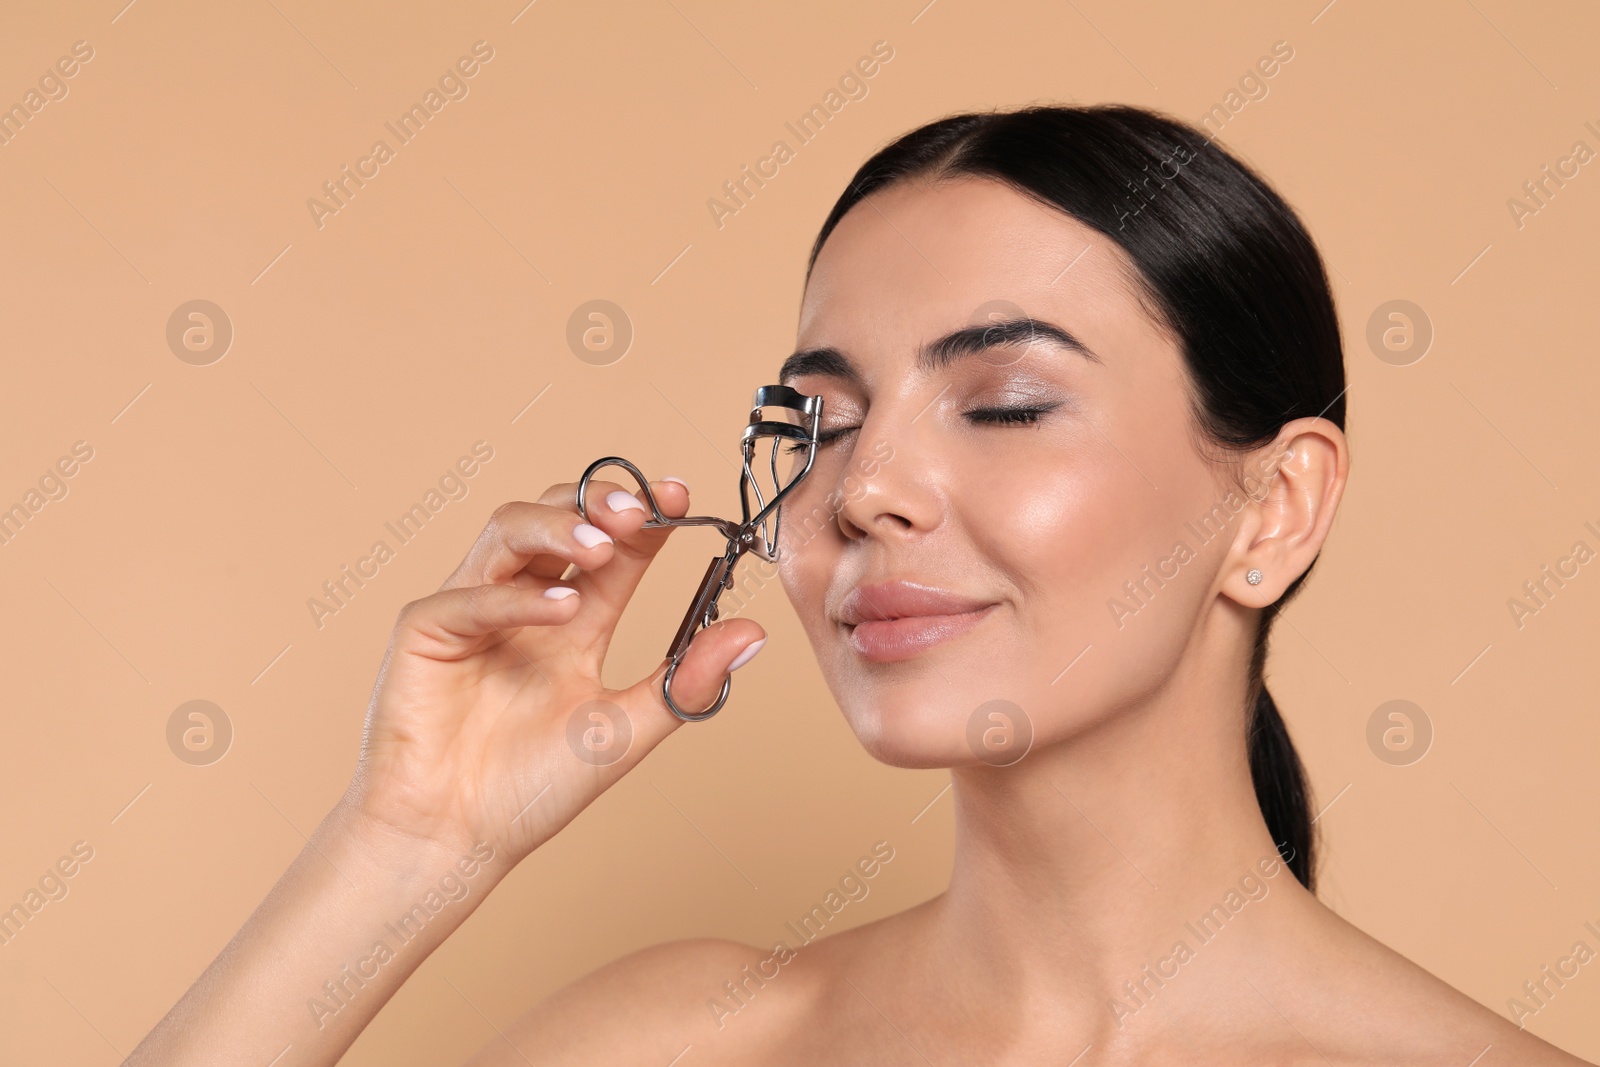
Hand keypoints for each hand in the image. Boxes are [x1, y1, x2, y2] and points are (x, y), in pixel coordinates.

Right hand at [339, 477, 766, 863]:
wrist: (455, 840)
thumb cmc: (529, 790)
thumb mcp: (624, 732)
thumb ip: (684, 683)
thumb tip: (753, 632)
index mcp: (573, 620)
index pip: (614, 548)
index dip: (644, 515)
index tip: (679, 496)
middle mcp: (524, 603)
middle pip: (557, 517)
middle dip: (598, 502)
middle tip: (640, 509)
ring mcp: (472, 610)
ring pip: (507, 532)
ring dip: (557, 527)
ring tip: (601, 546)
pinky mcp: (426, 632)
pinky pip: (468, 595)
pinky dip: (517, 597)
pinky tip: (562, 606)